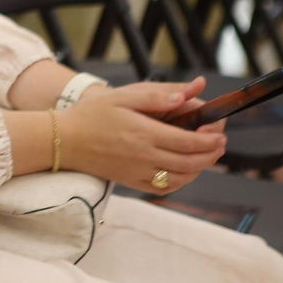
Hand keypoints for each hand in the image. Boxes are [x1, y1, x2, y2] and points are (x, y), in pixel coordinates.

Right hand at [58, 77, 226, 192]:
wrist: (63, 140)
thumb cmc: (91, 114)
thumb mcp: (122, 96)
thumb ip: (157, 95)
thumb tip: (187, 95)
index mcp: (144, 132)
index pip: (189, 141)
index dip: (210, 140)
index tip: (220, 134)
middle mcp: (144, 156)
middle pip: (190, 162)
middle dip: (211, 154)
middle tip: (219, 145)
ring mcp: (138, 171)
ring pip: (181, 177)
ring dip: (199, 169)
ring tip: (206, 157)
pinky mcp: (131, 181)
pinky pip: (164, 187)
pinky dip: (180, 182)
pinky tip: (184, 172)